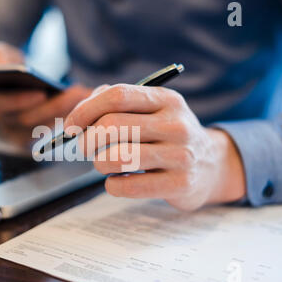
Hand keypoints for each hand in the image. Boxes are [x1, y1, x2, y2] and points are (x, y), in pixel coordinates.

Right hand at [0, 41, 91, 129]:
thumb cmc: (8, 67)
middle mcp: (2, 121)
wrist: (17, 83)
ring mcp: (17, 133)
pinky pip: (51, 133)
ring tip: (84, 95)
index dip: (19, 100)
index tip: (42, 93)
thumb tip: (4, 64)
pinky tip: (84, 104)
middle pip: (26, 120)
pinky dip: (68, 118)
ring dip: (66, 111)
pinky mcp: (33, 139)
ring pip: (43, 128)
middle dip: (53, 107)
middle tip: (75, 93)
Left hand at [64, 84, 245, 210]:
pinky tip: (115, 182)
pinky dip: (112, 185)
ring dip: (98, 162)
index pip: (117, 96)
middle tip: (84, 148)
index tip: (70, 127)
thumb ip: (118, 104)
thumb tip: (80, 114)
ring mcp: (180, 154)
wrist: (211, 165)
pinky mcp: (180, 183)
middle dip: (87, 139)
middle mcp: (175, 124)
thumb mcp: (153, 111)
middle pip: (112, 126)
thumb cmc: (168, 137)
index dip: (85, 110)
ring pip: (117, 157)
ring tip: (103, 164)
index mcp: (166, 99)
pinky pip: (130, 185)